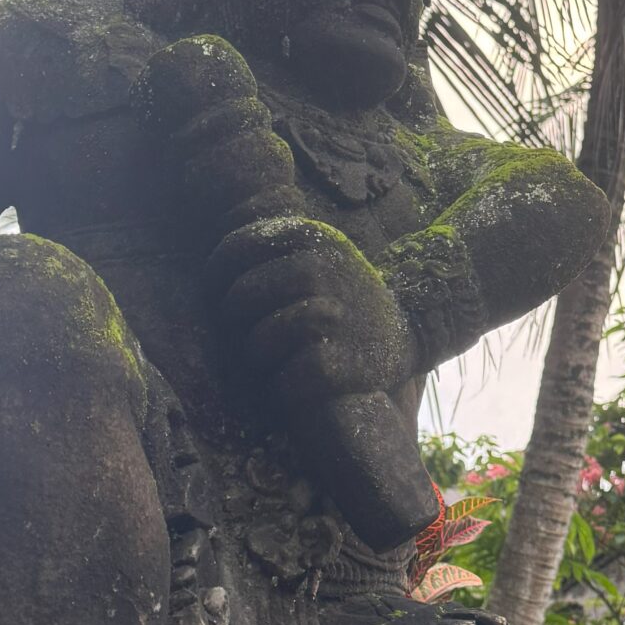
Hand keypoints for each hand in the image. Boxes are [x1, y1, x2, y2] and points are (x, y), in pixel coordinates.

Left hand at [207, 212, 412, 398]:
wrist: (409, 329)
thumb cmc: (343, 294)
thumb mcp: (318, 248)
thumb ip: (273, 238)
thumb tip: (215, 234)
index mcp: (310, 237)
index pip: (236, 247)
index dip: (216, 277)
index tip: (219, 296)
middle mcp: (322, 269)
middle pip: (242, 297)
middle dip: (235, 322)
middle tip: (247, 333)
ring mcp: (336, 314)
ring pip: (261, 340)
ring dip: (258, 357)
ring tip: (271, 360)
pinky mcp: (346, 363)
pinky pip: (290, 379)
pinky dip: (285, 389)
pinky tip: (295, 384)